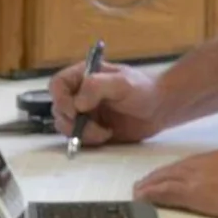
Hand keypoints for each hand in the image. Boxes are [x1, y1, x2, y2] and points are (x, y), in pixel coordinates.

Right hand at [49, 59, 166, 147]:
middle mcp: (80, 94)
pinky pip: (78, 138)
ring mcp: (85, 113)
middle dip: (72, 122)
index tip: (74, 111)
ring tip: (103, 132)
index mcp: (84, 76)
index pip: (57, 85)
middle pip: (58, 109)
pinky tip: (107, 135)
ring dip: (81, 133)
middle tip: (93, 127)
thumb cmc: (144, 90)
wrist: (160, 109)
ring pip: (65, 126)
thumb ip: (96, 87)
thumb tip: (77, 103)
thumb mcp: (122, 83)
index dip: (60, 99)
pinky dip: (89, 140)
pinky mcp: (91, 130)